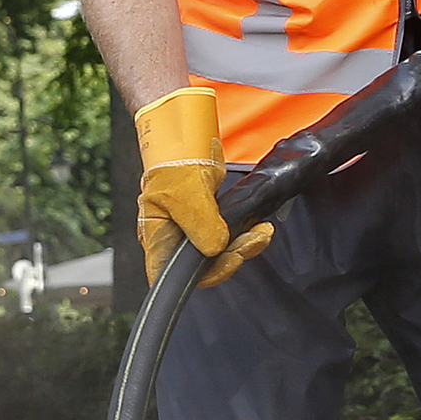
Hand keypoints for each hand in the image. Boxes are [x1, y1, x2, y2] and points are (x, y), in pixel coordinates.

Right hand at [134, 87, 272, 288]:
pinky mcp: (211, 225)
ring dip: (244, 245)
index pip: (173, 276)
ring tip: (262, 231)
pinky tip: (258, 225)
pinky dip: (246, 234)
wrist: (184, 143)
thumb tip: (216, 249)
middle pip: (205, 268)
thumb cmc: (173, 165)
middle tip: (253, 239)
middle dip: (233, 256)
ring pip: (221, 255)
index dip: (203, 276)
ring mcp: (194, 234)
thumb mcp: (184, 192)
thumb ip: (200, 222)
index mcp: (158, 239)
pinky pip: (230, 239)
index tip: (229, 259)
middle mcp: (175, 241)